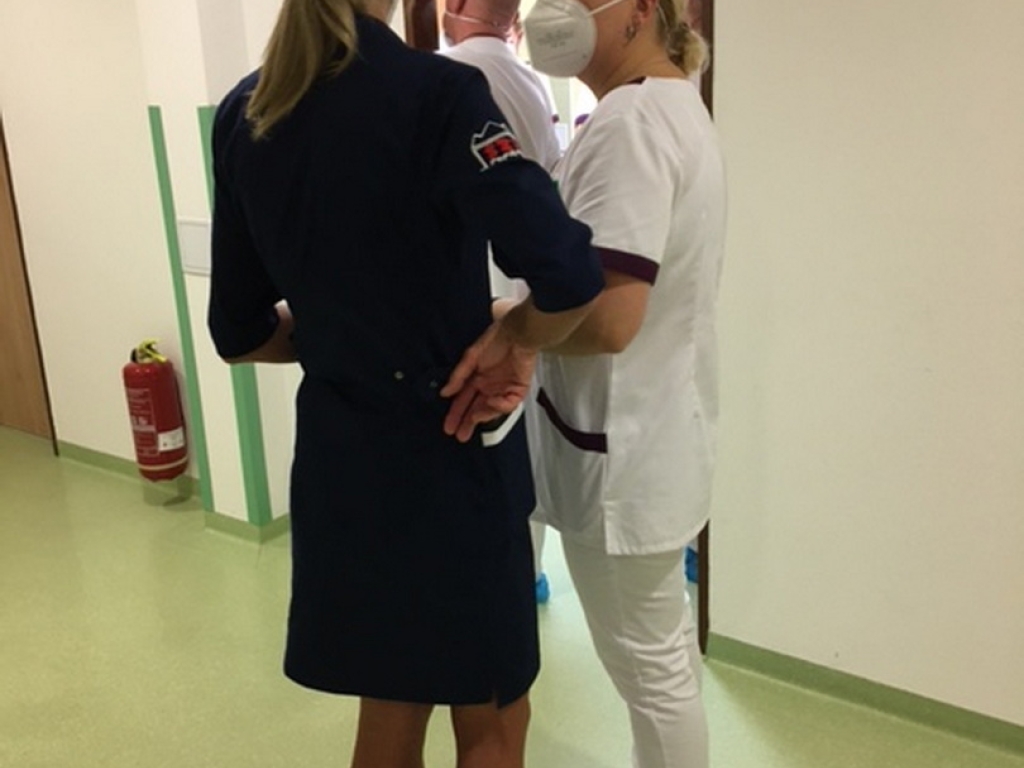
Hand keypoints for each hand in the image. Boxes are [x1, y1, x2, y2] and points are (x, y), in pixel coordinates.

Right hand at [441, 321, 536, 442]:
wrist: (518, 333)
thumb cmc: (495, 340)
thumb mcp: (472, 358)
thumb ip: (459, 376)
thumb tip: (444, 392)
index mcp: (478, 378)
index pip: (464, 400)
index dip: (456, 413)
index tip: (448, 427)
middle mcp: (490, 386)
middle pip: (477, 408)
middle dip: (468, 422)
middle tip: (459, 435)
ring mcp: (504, 389)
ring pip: (492, 409)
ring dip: (483, 415)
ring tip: (473, 418)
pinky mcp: (519, 389)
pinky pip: (508, 403)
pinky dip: (499, 405)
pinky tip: (491, 401)